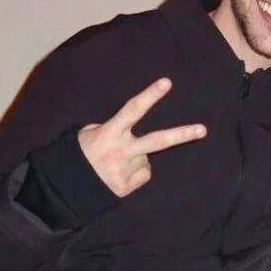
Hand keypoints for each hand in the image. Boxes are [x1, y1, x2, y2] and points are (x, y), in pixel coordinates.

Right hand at [77, 77, 205, 197]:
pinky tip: (119, 174)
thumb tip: (128, 130)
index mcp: (110, 133)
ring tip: (116, 163)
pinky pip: (142, 175)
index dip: (150, 95)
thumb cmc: (79, 154)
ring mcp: (126, 171)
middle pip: (157, 141)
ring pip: (146, 160)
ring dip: (136, 159)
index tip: (167, 83)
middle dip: (181, 135)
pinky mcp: (127, 187)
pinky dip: (135, 174)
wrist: (67, 187)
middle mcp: (121, 151)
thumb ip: (110, 128)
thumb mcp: (87, 134)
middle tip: (202, 130)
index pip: (132, 110)